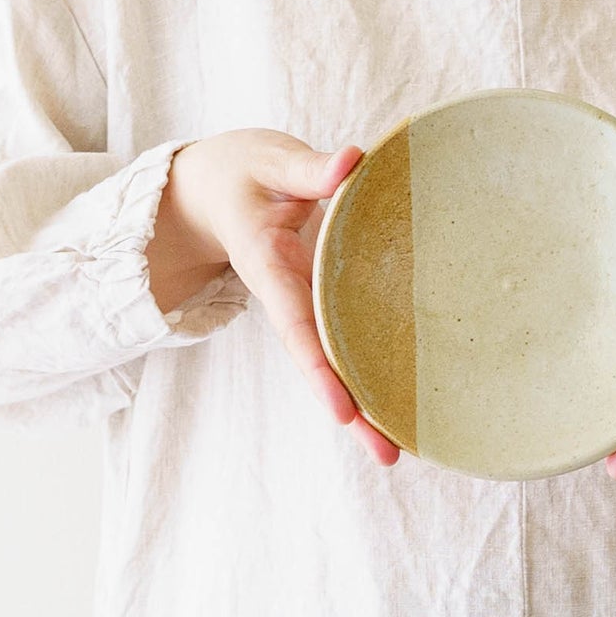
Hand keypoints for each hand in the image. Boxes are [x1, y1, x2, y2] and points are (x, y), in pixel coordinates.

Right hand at [149, 128, 400, 467]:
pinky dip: (369, 372)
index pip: (295, 324)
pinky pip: (345, 342)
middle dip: (351, 412)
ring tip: (398, 450)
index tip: (342, 411)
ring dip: (365, 406)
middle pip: (319, 364)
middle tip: (388, 457)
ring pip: (333, 362)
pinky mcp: (321, 301)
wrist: (214, 188)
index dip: (319, 368)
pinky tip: (401, 404)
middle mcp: (289, 296)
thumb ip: (310, 168)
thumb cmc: (244, 171)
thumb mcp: (270, 159)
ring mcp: (305, 304)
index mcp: (271, 266)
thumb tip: (353, 162)